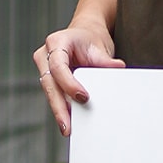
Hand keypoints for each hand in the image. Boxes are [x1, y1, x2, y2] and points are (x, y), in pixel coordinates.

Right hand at [33, 21, 122, 135]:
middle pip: (49, 83)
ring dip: (59, 111)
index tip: (84, 97)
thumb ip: (105, 60)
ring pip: (50, 92)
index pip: (58, 66)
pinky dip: (62, 108)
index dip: (69, 83)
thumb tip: (117, 68)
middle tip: (67, 126)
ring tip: (68, 129)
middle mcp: (45, 55)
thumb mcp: (99, 46)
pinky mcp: (50, 80)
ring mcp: (45, 68)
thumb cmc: (90, 39)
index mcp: (56, 42)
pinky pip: (55, 95)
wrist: (85, 33)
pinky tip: (69, 121)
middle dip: (59, 106)